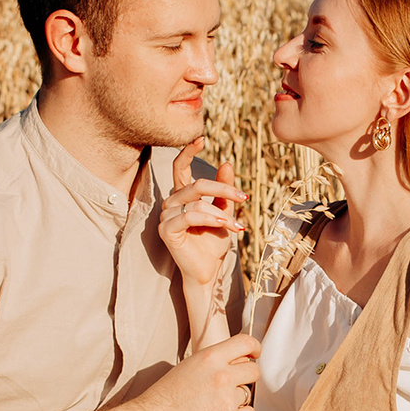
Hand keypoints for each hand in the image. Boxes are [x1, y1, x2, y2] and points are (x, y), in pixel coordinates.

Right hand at [140, 332, 260, 410]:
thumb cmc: (169, 394)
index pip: (246, 343)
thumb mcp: (191, 365)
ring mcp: (227, 399)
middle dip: (246, 376)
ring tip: (214, 404)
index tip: (254, 354)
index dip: (254, 348)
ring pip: (248, 394)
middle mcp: (222, 375)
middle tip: (233, 384)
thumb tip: (242, 360)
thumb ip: (217, 360)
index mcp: (211, 357)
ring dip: (237, 398)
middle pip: (254, 370)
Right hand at [161, 140, 246, 292]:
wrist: (208, 271)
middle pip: (196, 184)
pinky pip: (190, 217)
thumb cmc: (214, 243)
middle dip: (223, 189)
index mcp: (183, 196)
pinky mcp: (167, 230)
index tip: (201, 138)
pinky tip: (225, 227)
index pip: (180, 168)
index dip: (188, 152)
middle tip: (243, 197)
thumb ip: (224, 190)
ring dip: (220, 213)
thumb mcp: (224, 212)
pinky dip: (210, 220)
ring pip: (195, 202)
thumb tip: (227, 163)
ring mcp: (166, 216)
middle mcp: (172, 203)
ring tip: (236, 226)